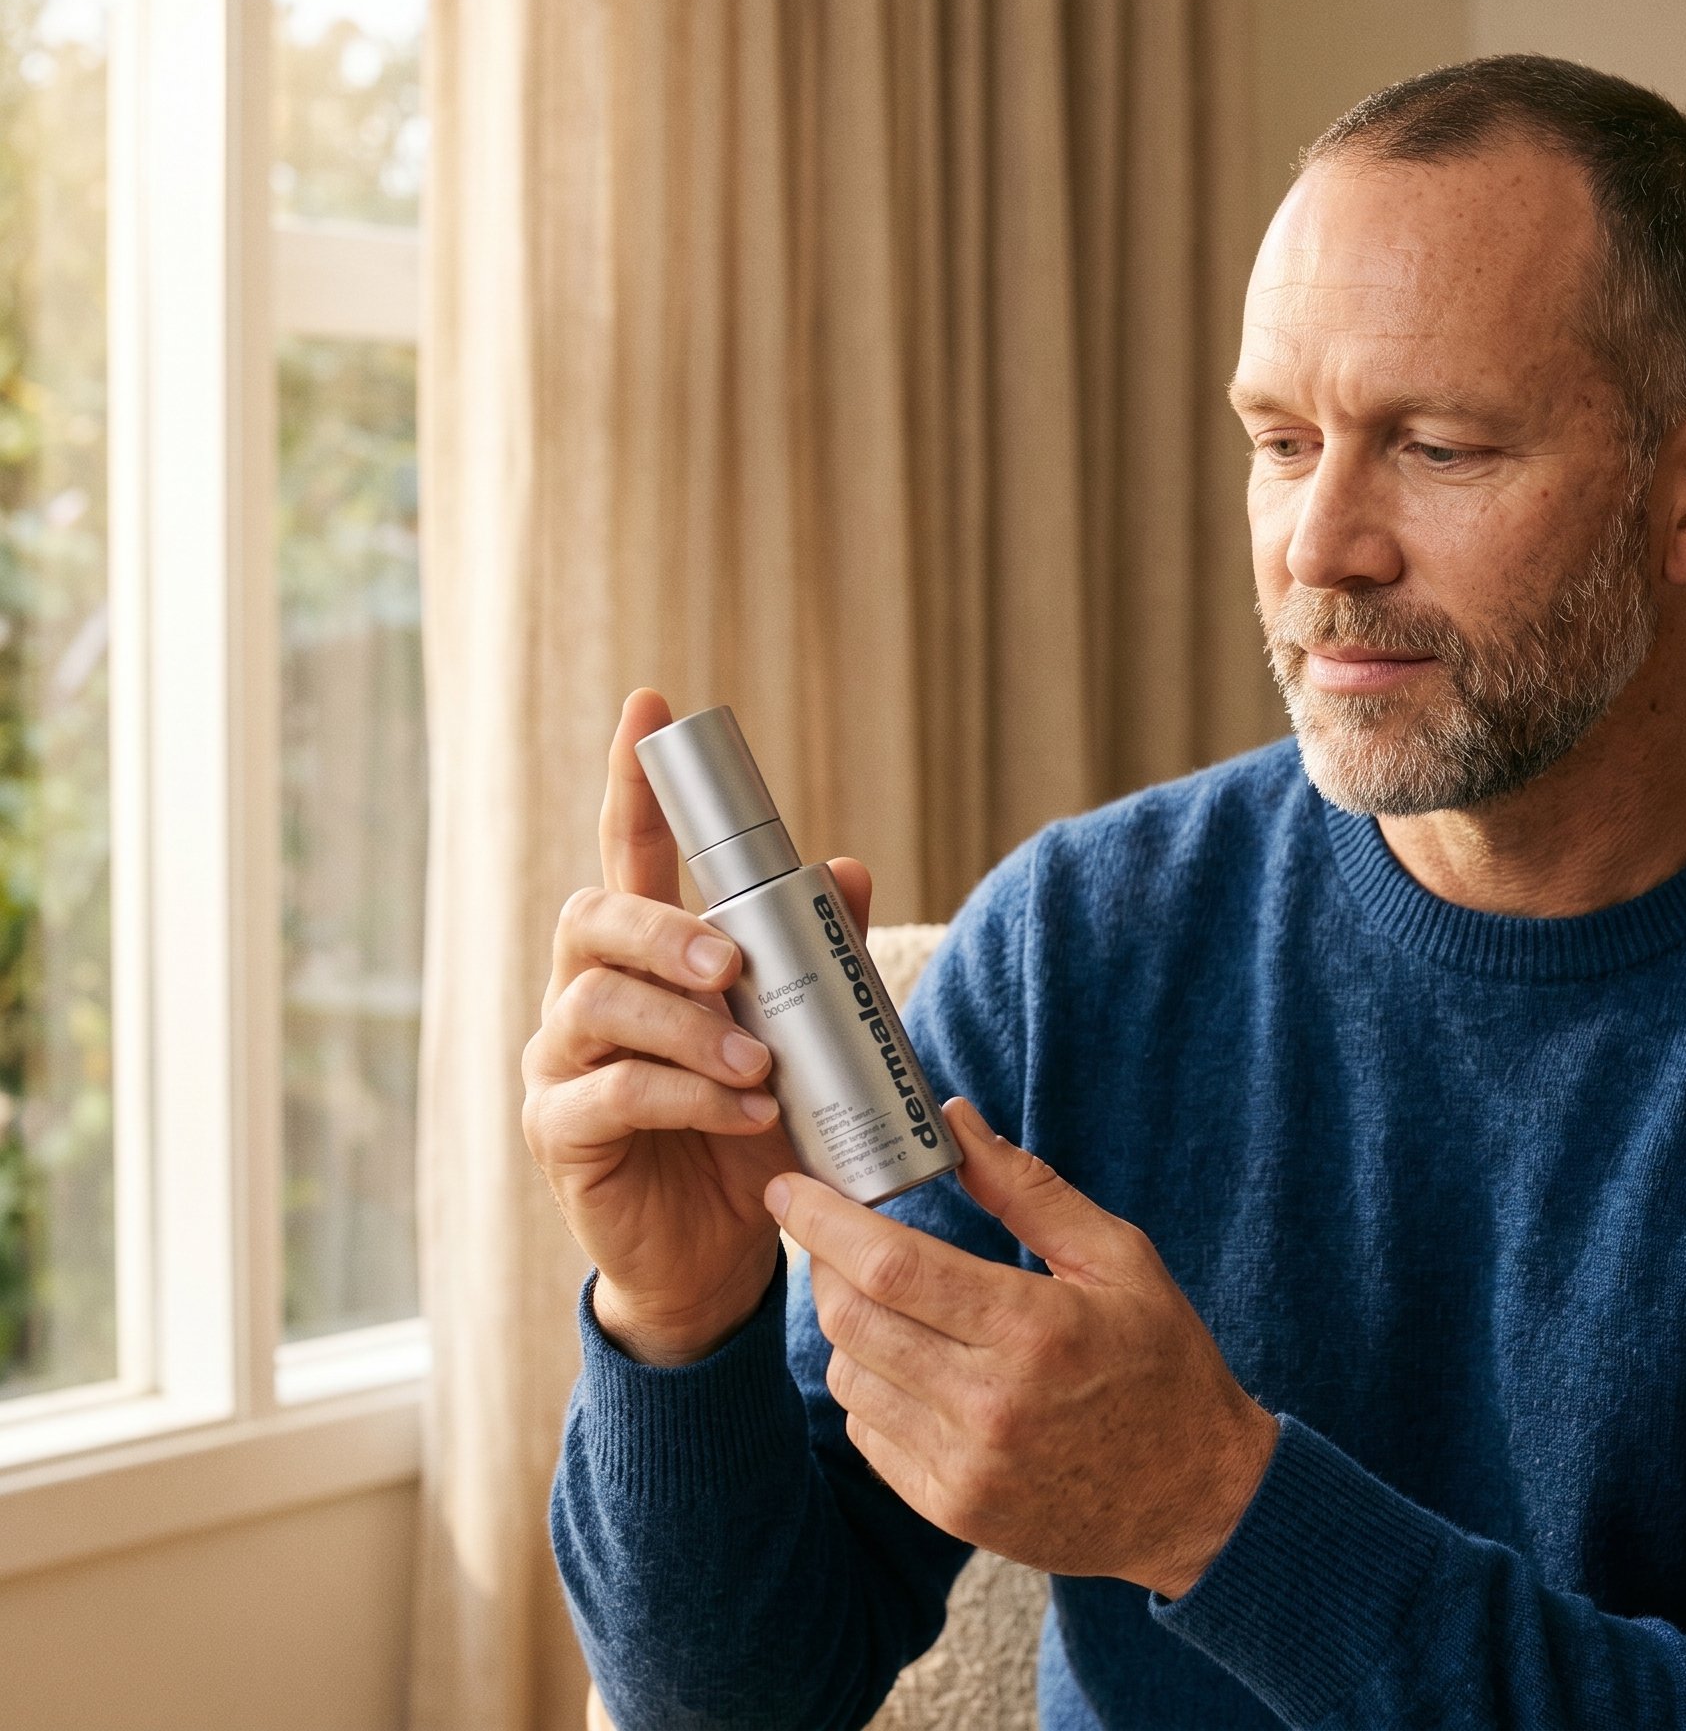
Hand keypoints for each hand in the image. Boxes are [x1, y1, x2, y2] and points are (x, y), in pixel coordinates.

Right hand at [521, 687, 876, 1367]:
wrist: (718, 1260)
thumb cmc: (751, 1132)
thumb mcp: (798, 1039)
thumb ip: (813, 958)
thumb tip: (842, 866)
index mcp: (643, 959)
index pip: (626, 853)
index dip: (632, 781)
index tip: (651, 707)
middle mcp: (585, 996)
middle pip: (592, 918)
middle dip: (665, 928)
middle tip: (736, 962)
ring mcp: (561, 1063)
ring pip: (599, 1006)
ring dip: (690, 1026)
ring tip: (762, 1061)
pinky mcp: (560, 1133)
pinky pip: (612, 1093)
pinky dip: (686, 1093)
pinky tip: (745, 1107)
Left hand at [768, 1099, 1279, 1597]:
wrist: (1195, 1499)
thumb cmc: (1162, 1364)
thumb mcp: (1118, 1258)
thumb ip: (1028, 1190)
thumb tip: (954, 1120)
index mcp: (1033, 1330)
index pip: (890, 1267)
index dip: (825, 1221)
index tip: (790, 1189)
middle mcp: (989, 1404)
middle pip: (851, 1320)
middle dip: (823, 1264)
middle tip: (833, 1234)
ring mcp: (965, 1466)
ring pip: (849, 1376)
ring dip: (848, 1326)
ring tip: (888, 1301)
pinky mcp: (951, 1508)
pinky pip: (868, 1434)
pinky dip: (871, 1386)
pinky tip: (912, 1364)